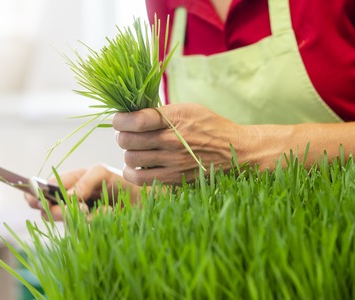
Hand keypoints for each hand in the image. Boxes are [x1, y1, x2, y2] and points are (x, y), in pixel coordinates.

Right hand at [24, 164, 138, 219]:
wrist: (143, 199)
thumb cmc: (122, 182)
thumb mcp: (101, 173)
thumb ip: (83, 182)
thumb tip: (67, 197)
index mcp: (70, 182)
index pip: (46, 189)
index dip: (36, 194)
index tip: (33, 200)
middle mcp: (71, 201)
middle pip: (49, 210)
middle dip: (58, 211)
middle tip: (78, 208)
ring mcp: (79, 216)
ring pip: (67, 222)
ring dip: (84, 216)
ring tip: (103, 208)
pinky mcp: (90, 229)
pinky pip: (85, 229)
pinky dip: (98, 220)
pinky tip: (110, 213)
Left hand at [113, 103, 250, 184]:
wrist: (235, 152)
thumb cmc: (211, 127)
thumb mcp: (190, 109)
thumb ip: (162, 112)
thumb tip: (132, 115)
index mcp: (176, 119)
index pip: (136, 120)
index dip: (120, 120)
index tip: (119, 120)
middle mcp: (172, 141)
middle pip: (127, 140)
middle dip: (122, 135)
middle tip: (127, 134)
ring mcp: (172, 162)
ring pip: (130, 159)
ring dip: (128, 153)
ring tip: (136, 149)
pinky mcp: (173, 179)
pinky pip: (139, 178)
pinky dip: (132, 171)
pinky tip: (138, 165)